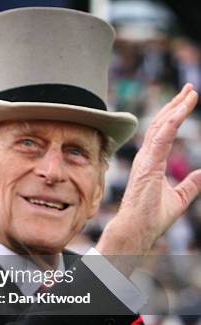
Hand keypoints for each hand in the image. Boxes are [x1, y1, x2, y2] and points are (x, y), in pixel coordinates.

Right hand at [98, 84, 200, 258]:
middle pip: (161, 124)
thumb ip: (191, 184)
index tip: (188, 99)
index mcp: (151, 162)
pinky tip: (183, 109)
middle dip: (176, 105)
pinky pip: (162, 137)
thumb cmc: (151, 218)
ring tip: (191, 93)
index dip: (175, 114)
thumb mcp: (180, 198)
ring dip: (176, 108)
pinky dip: (173, 121)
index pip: (164, 132)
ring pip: (161, 126)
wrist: (137, 231)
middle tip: (190, 89)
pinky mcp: (148, 164)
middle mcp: (146, 157)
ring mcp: (145, 160)